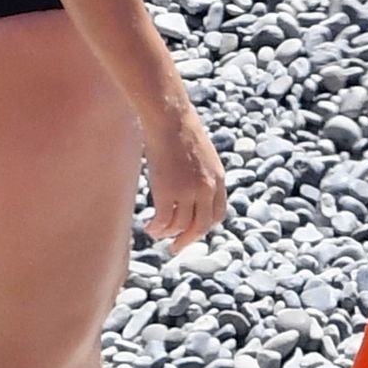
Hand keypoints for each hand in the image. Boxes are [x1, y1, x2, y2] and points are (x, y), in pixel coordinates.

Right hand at [141, 104, 227, 254]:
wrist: (169, 119)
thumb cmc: (180, 130)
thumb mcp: (201, 154)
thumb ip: (202, 174)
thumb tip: (191, 187)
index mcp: (218, 180)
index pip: (217, 214)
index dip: (204, 227)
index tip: (192, 231)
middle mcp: (207, 189)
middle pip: (201, 226)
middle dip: (188, 240)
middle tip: (175, 247)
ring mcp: (188, 192)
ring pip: (180, 226)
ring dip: (167, 234)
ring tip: (155, 233)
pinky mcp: (169, 192)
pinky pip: (164, 220)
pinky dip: (156, 228)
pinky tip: (149, 227)